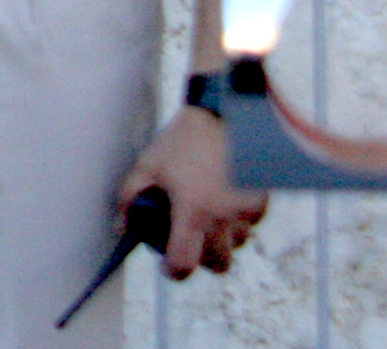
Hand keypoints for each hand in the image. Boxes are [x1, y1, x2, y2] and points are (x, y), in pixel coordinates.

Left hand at [123, 108, 262, 277]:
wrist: (223, 115)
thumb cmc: (182, 140)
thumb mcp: (147, 165)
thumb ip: (130, 198)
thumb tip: (123, 226)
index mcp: (194, 210)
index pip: (186, 262)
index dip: (173, 270)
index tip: (167, 265)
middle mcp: (224, 216)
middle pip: (218, 264)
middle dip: (201, 258)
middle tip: (187, 239)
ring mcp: (247, 211)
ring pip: (236, 245)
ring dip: (221, 239)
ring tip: (205, 211)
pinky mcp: (262, 202)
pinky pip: (250, 225)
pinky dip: (237, 221)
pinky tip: (223, 197)